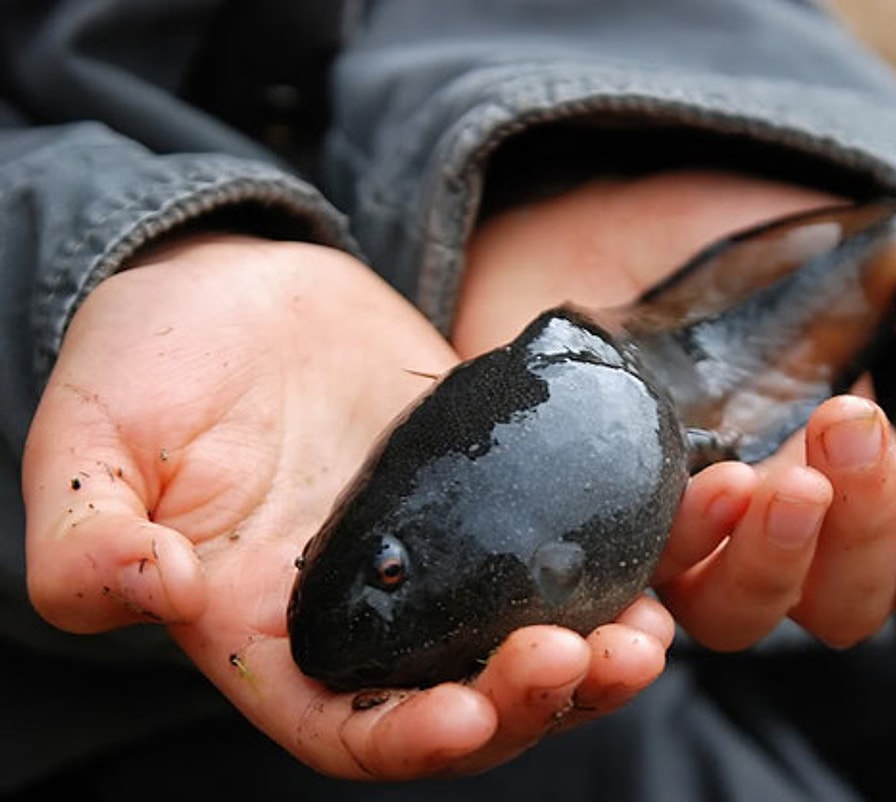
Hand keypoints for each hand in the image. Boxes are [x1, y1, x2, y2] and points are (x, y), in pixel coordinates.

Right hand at [21, 236, 671, 778]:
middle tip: (599, 656)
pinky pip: (563, 543)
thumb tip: (146, 586)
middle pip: (467, 699)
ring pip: (528, 635)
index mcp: (273, 634)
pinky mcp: (492, 489)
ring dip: (597, 651)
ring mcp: (441, 552)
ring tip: (651, 631)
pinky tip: (669, 541)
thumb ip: (88, 534)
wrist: (230, 292)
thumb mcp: (88, 444)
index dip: (409, 741)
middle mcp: (373, 612)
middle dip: (536, 698)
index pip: (348, 728)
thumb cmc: (145, 370)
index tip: (468, 714)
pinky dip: (618, 558)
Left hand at [455, 169, 895, 649]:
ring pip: (740, 616)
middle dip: (860, 525)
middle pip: (838, 605)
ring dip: (772, 559)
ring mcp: (684, 544)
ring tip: (776, 480)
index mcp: (848, 501)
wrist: (620, 235)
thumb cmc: (757, 271)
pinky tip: (696, 488)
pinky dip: (674, 552)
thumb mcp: (867, 269)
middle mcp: (771, 542)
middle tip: (849, 420)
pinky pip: (636, 583)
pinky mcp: (604, 524)